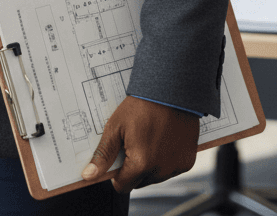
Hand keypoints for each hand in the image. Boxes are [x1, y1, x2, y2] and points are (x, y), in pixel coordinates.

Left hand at [81, 95, 197, 192]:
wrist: (171, 90)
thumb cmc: (143, 105)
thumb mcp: (116, 126)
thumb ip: (103, 154)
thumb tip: (89, 175)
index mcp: (141, 164)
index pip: (123, 186)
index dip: (116, 174)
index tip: (117, 159)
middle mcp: (160, 170)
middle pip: (139, 182)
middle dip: (133, 168)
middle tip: (132, 143)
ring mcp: (176, 167)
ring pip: (155, 177)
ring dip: (150, 165)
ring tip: (148, 139)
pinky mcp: (187, 162)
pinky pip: (171, 169)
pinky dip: (165, 160)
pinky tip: (162, 140)